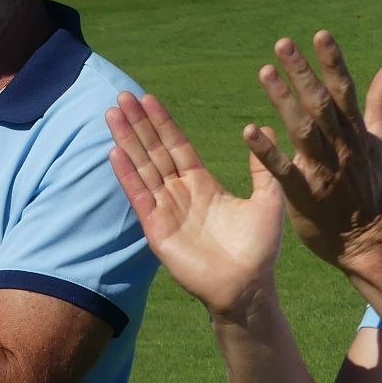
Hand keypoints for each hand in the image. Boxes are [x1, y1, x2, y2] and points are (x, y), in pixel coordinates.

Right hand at [107, 92, 283, 317]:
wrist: (248, 287)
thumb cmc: (260, 249)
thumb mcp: (269, 200)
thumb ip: (263, 167)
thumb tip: (264, 129)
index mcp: (202, 184)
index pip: (176, 146)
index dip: (162, 123)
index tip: (148, 98)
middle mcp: (179, 193)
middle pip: (154, 150)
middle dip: (138, 124)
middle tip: (121, 96)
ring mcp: (165, 210)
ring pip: (142, 168)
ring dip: (126, 141)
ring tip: (112, 115)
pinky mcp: (157, 229)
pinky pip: (140, 197)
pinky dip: (127, 175)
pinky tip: (114, 153)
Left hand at [246, 32, 381, 269]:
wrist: (366, 239)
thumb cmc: (369, 186)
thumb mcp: (381, 141)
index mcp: (356, 133)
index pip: (345, 91)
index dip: (333, 62)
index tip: (320, 34)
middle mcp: (341, 147)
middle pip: (320, 104)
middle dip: (302, 73)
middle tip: (282, 44)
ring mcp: (323, 170)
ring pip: (302, 130)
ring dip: (283, 100)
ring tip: (265, 72)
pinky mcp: (303, 193)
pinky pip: (283, 169)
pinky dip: (266, 151)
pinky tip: (249, 131)